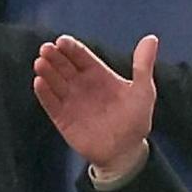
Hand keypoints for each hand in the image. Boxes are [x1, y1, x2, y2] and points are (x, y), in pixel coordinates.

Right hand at [33, 33, 156, 178]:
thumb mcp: (143, 91)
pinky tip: (39, 82)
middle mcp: (81, 85)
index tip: (62, 41)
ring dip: (47, 71)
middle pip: (64, 66)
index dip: (71, 47)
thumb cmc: (136, 121)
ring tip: (40, 62)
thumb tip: (152, 38)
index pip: (80, 56)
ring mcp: (71, 101)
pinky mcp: (62, 119)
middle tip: (46, 49)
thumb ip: (143, 65)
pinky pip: (51, 104)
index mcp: (98, 74)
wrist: (125, 152)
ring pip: (55, 82)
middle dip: (54, 56)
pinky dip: (44, 93)